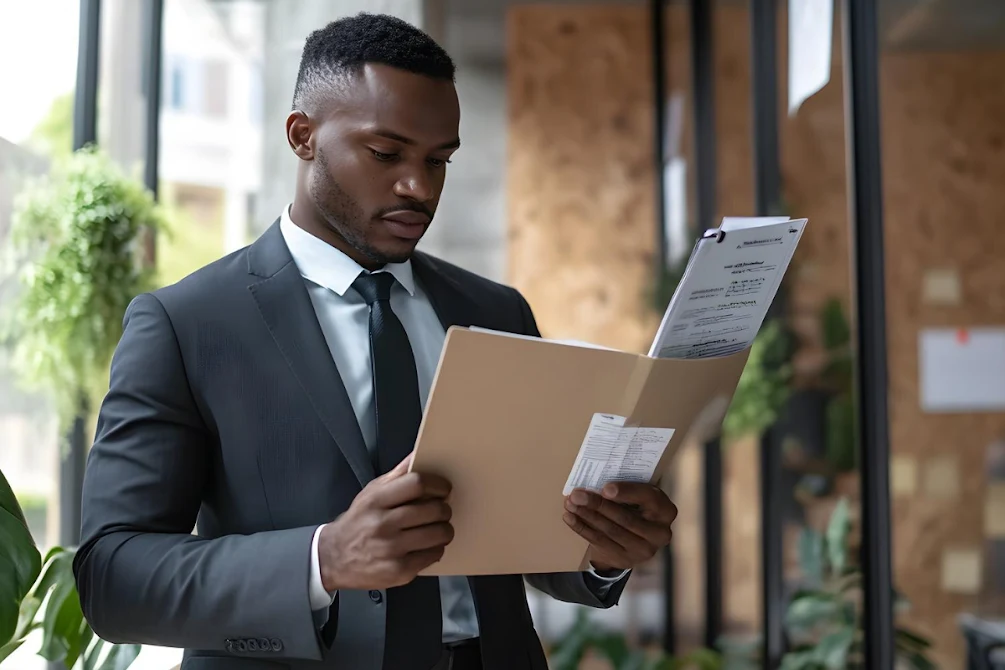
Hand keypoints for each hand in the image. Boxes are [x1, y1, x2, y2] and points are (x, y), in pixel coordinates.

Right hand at [318, 452, 452, 590]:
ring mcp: (391, 549)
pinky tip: (428, 546)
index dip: (438, 484)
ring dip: (445, 530)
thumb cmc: (358, 522)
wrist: (334, 558)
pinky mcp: (399, 570)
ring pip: (438, 534)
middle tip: (442, 510)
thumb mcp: (371, 492)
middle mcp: (383, 524)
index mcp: (376, 500)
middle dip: (444, 509)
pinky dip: (437, 549)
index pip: (417, 483)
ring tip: (438, 528)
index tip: (443, 489)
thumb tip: (418, 454)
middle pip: (433, 509)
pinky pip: (433, 555)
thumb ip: (397, 474)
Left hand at [563, 482, 677, 571]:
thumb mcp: (639, 497)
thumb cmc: (635, 507)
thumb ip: (627, 489)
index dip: (626, 492)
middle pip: (625, 517)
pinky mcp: (625, 559)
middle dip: (598, 504)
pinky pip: (600, 542)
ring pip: (610, 531)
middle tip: (577, 494)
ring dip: (586, 515)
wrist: (635, 540)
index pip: (648, 498)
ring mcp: (643, 550)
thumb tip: (596, 481)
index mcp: (665, 510)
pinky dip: (582, 528)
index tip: (605, 488)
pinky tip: (569, 517)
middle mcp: (659, 533)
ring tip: (570, 503)